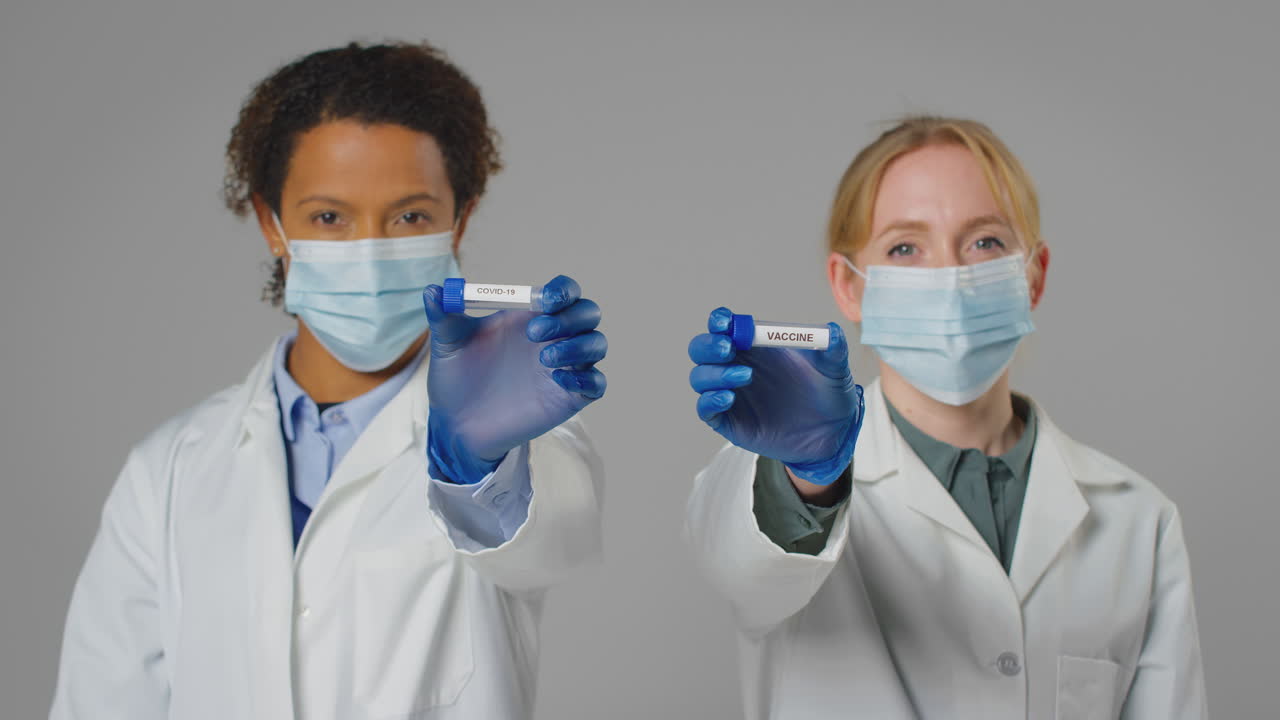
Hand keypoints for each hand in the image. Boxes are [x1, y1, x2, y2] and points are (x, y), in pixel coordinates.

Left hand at [423, 275, 606, 483]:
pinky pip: (596, 384)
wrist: (457, 424)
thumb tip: (433, 290)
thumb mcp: (447, 343)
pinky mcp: (569, 398)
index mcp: (530, 316)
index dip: (562, 290)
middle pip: (587, 313)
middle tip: (534, 333)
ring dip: (579, 345)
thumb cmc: (456, 378)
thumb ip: (443, 315)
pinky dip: (586, 378)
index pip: (564, 292)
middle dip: (570, 317)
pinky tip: (558, 380)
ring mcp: (565, 368)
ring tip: (545, 359)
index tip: (544, 299)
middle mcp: (554, 338)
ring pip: (597, 344)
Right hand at [688, 306, 862, 484]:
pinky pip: (705, 409)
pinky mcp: (729, 421)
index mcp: (755, 346)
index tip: (726, 322)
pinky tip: (729, 397)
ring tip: (746, 375)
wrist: (832, 433)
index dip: (719, 321)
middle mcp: (736, 366)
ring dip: (715, 373)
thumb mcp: (834, 368)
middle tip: (728, 349)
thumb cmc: (828, 393)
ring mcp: (730, 394)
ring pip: (700, 378)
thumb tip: (832, 331)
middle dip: (708, 346)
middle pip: (702, 350)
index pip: (724, 327)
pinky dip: (710, 400)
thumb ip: (833, 349)